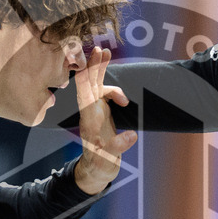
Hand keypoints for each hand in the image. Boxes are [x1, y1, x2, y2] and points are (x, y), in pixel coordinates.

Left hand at [73, 46, 136, 194]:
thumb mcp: (108, 158)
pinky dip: (113, 90)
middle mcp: (89, 112)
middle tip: (99, 49)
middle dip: (93, 66)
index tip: (90, 63)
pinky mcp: (101, 112)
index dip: (87, 77)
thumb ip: (119, 146)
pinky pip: (103, 93)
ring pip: (95, 85)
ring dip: (100, 70)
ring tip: (106, 53)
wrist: (98, 169)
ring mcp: (94, 111)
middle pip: (88, 84)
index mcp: (88, 120)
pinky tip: (124, 99)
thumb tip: (132, 135)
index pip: (85, 94)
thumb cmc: (101, 164)